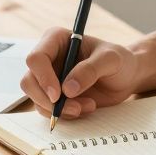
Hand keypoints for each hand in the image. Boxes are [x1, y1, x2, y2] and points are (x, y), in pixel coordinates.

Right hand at [20, 27, 141, 119]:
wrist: (126, 78)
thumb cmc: (120, 61)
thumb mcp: (111, 60)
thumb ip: (90, 70)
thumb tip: (67, 89)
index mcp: (56, 40)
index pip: (36, 58)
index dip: (43, 77)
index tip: (59, 94)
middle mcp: (48, 59)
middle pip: (29, 82)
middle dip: (48, 100)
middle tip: (75, 108)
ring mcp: (48, 78)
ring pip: (36, 99)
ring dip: (60, 109)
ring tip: (88, 106)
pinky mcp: (54, 96)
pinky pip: (48, 110)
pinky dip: (65, 114)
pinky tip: (86, 108)